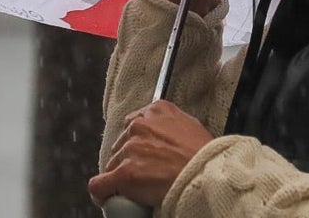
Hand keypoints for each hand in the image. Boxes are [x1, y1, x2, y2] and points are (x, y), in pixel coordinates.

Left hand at [88, 101, 212, 208]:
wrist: (208, 176)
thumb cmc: (206, 156)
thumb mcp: (191, 125)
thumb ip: (171, 124)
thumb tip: (165, 134)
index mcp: (156, 110)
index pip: (133, 124)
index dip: (135, 142)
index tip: (141, 155)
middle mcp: (140, 125)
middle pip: (121, 145)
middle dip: (128, 159)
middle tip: (143, 174)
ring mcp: (130, 149)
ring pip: (112, 165)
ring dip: (120, 176)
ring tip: (135, 188)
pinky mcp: (125, 173)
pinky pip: (100, 184)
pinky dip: (101, 192)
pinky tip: (104, 198)